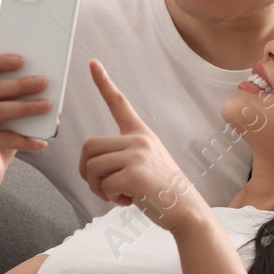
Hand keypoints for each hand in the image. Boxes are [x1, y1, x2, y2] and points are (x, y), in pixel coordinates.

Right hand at [0, 53, 50, 193]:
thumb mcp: (4, 119)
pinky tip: (42, 142)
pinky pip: (3, 139)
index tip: (22, 58)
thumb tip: (42, 84)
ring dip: (26, 107)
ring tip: (48, 105)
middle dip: (21, 84)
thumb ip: (14, 101)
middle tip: (44, 81)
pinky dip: (25, 140)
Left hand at [79, 58, 204, 231]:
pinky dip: (110, 198)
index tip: (93, 63)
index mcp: (141, 134)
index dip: (103, 83)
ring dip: (98, 187)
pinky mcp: (134, 173)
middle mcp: (139, 139)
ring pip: (92, 166)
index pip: (119, 103)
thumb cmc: (162, 191)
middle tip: (102, 186)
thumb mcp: (146, 163)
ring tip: (118, 194)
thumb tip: (92, 165)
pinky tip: (128, 200)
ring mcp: (138, 155)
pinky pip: (104, 184)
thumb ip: (122, 156)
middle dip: (87, 171)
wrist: (186, 210)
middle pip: (89, 146)